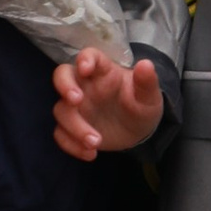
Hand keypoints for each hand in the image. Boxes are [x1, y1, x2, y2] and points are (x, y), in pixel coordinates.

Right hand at [52, 45, 164, 162]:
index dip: (84, 59)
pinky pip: (61, 134)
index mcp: (104, 71)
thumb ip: (147, 81)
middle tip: (76, 101)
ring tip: (96, 142)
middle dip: (64, 86)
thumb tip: (146, 64)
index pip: (89, 56)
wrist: (139, 130)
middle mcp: (85, 85)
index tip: (85, 69)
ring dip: (75, 127)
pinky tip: (90, 154)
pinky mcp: (72, 127)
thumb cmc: (141, 104)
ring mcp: (77, 107)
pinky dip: (71, 145)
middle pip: (62, 75)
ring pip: (61, 110)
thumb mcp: (149, 95)